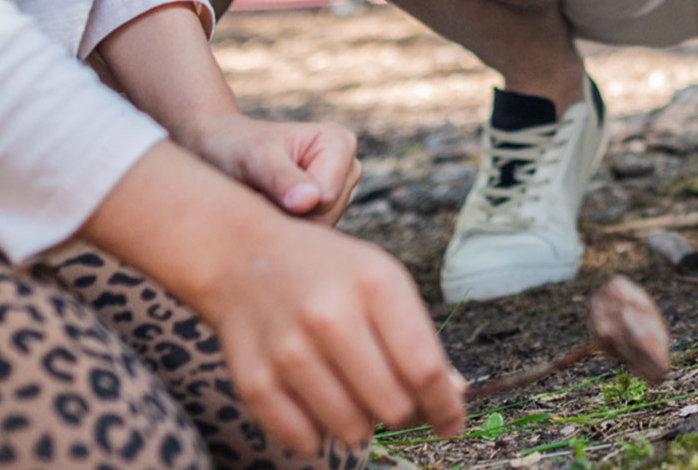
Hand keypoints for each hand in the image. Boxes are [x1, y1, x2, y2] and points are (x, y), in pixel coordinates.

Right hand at [85, 144, 466, 454]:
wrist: (244, 256)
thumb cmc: (326, 271)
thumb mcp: (382, 280)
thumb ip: (418, 336)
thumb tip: (452, 393)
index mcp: (374, 284)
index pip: (424, 368)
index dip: (446, 406)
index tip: (453, 423)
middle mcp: (331, 316)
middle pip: (393, 406)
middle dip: (405, 412)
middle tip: (396, 398)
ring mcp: (289, 351)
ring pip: (352, 432)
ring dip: (362, 423)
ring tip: (351, 389)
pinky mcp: (254, 382)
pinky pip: (305, 441)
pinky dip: (318, 432)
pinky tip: (317, 398)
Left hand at [193, 113, 362, 225]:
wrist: (219, 152)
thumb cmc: (236, 147)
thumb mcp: (254, 158)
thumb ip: (281, 179)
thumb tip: (310, 201)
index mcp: (339, 142)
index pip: (325, 197)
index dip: (286, 202)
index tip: (260, 183)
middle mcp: (348, 168)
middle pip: (324, 217)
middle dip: (285, 216)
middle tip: (256, 194)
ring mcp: (339, 193)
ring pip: (318, 232)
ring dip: (282, 224)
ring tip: (261, 200)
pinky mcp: (327, 213)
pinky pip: (310, 239)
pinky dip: (284, 233)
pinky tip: (268, 213)